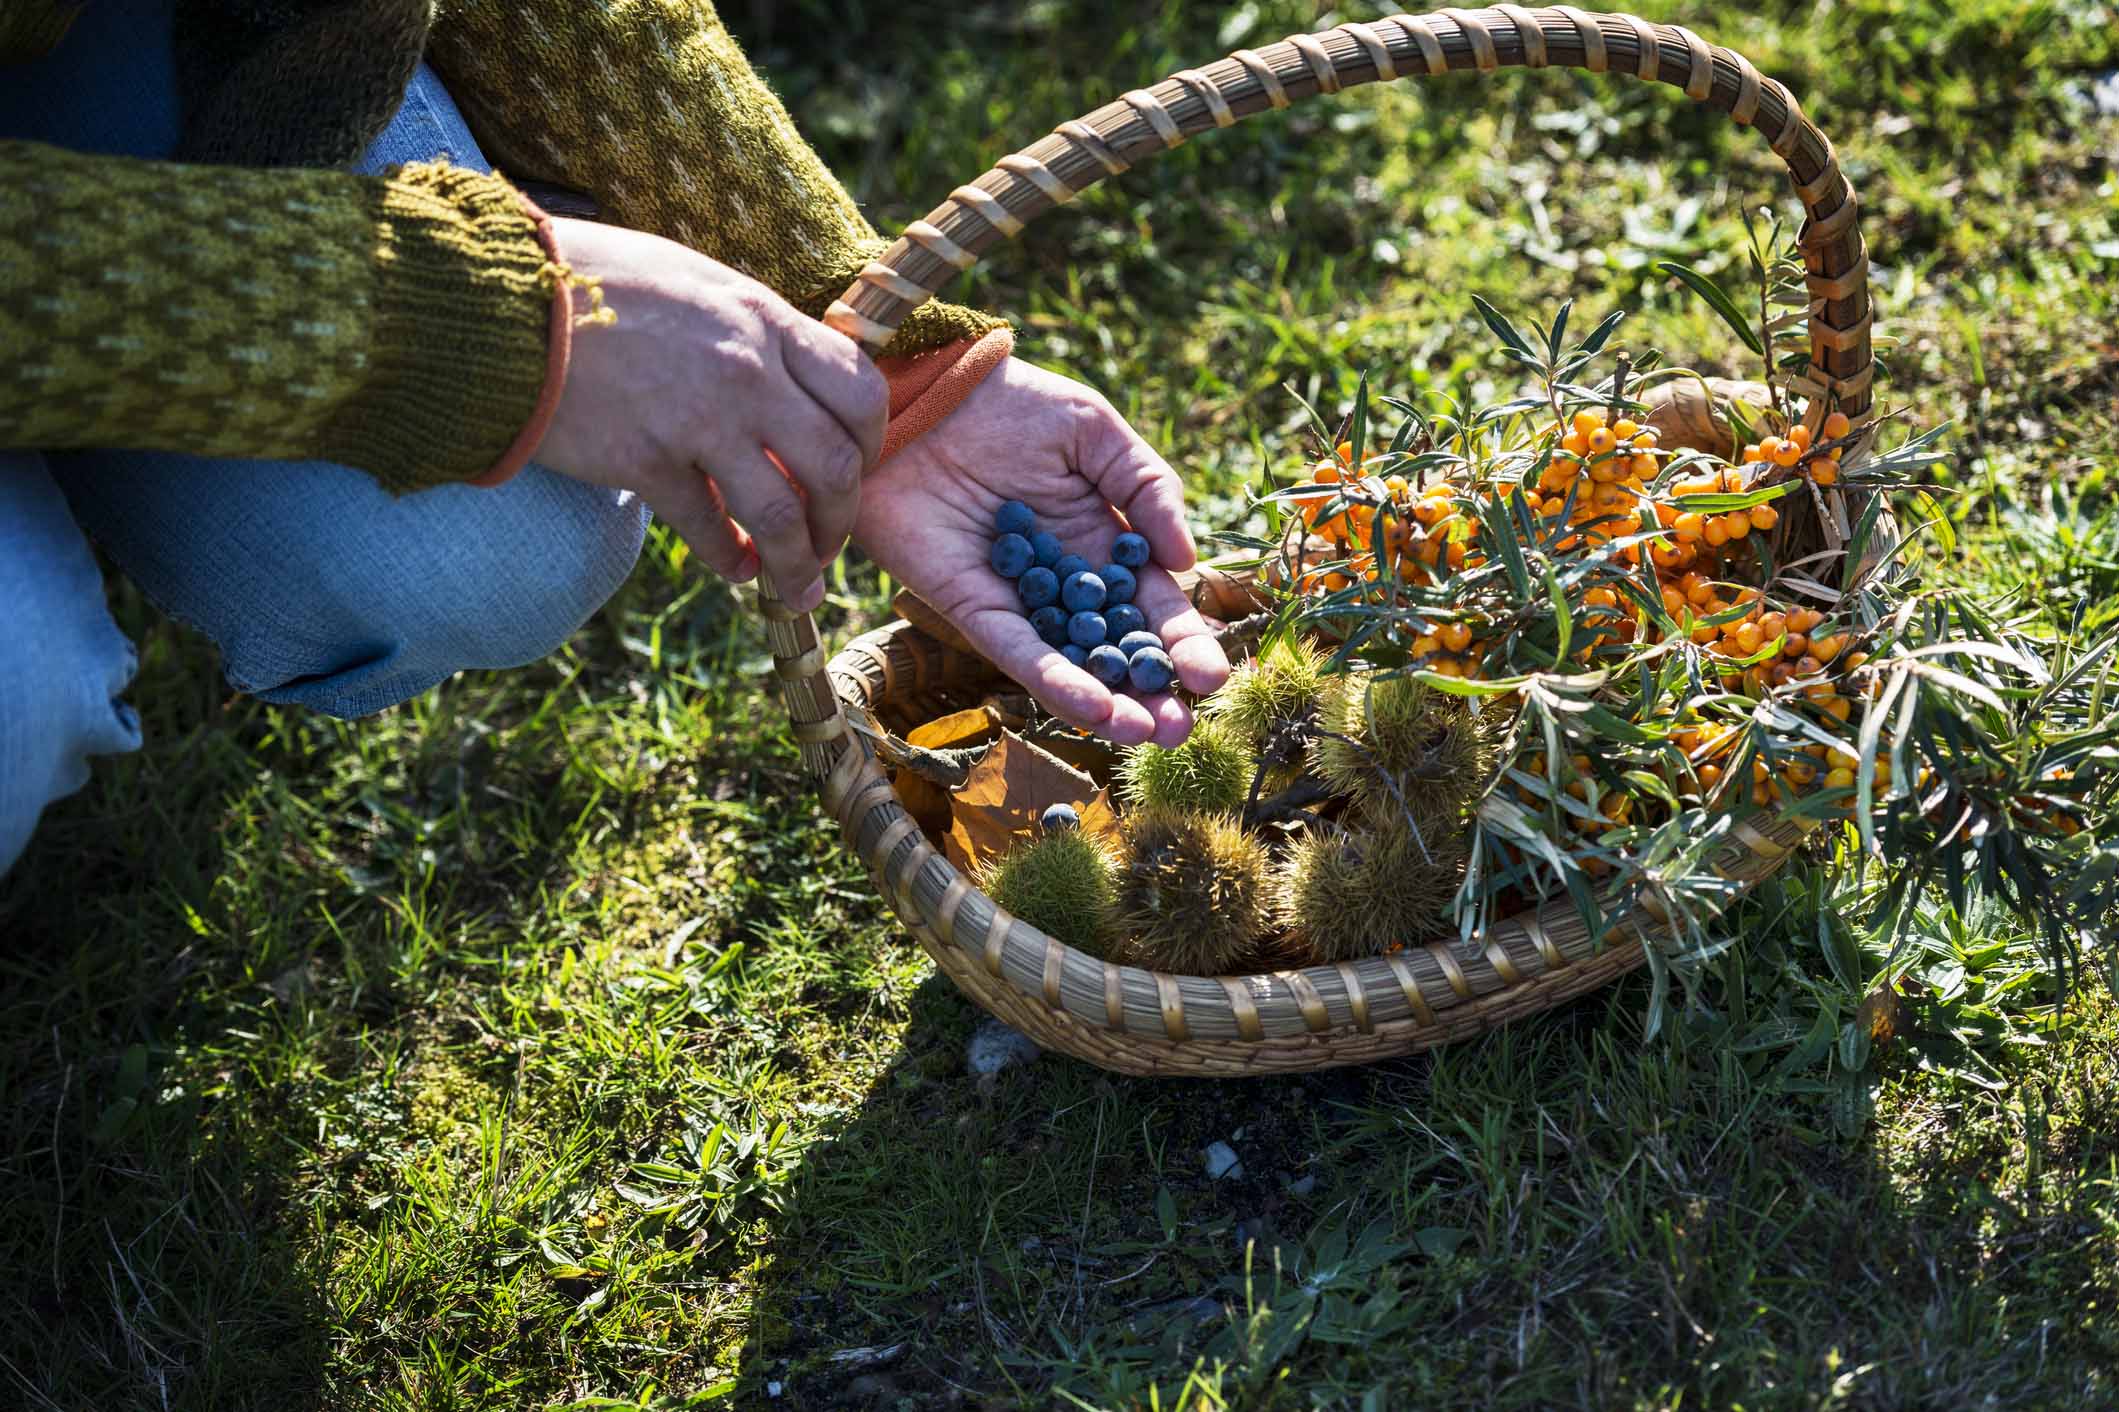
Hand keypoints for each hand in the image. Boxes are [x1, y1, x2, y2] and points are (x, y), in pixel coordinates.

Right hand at [533, 218, 885, 613]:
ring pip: (782, 514)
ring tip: (796, 585)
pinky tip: (735, 569)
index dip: (871, 443)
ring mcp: (699, 420)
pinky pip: (710, 529)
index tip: (858, 468)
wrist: (504, 299)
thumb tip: (788, 370)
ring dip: (796, 561)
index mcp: (764, 320)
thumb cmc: (594, 281)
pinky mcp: (646, 462)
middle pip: (836, 466)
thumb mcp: (696, 281)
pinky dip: (730, 560)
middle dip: (842, 518)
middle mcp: (747, 372)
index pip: (860, 391)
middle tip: (829, 542)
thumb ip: (750, 328)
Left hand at [854, 359, 1230, 746]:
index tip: (1210, 678)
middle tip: (1182, 727)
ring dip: (1110, 705)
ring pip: (1071, 666)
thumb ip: (1148, 488)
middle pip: (1117, 651)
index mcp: (1105, 546)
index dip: (1182, 642)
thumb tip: (1185, 560)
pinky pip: (1018, 653)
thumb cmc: (1011, 404)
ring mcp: (1021, 602)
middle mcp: (1066, 585)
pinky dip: (1054, 682)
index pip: (1152, 607)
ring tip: (1148, 733)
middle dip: (1152, 691)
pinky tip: (1091, 709)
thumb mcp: (1095, 433)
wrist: (922, 396)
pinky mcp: (971, 609)